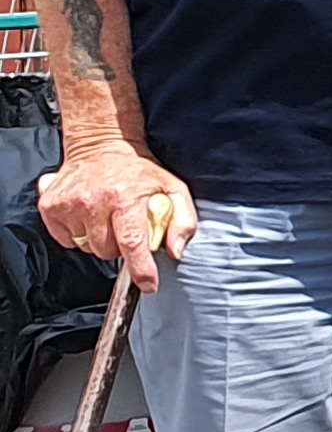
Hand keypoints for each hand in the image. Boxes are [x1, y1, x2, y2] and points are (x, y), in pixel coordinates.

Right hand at [38, 151, 191, 292]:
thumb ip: (182, 220)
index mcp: (124, 198)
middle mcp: (93, 201)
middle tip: (123, 226)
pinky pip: (66, 240)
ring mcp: (68, 204)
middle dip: (119, 246)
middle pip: (107, 251)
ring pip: (86, 247)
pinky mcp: (49, 206)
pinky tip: (88, 216)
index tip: (147, 284)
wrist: (99, 147)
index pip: (131, 242)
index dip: (141, 268)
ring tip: (105, 218)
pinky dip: (79, 234)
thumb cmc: (136, 171)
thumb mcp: (172, 188)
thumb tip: (174, 250)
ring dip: (99, 240)